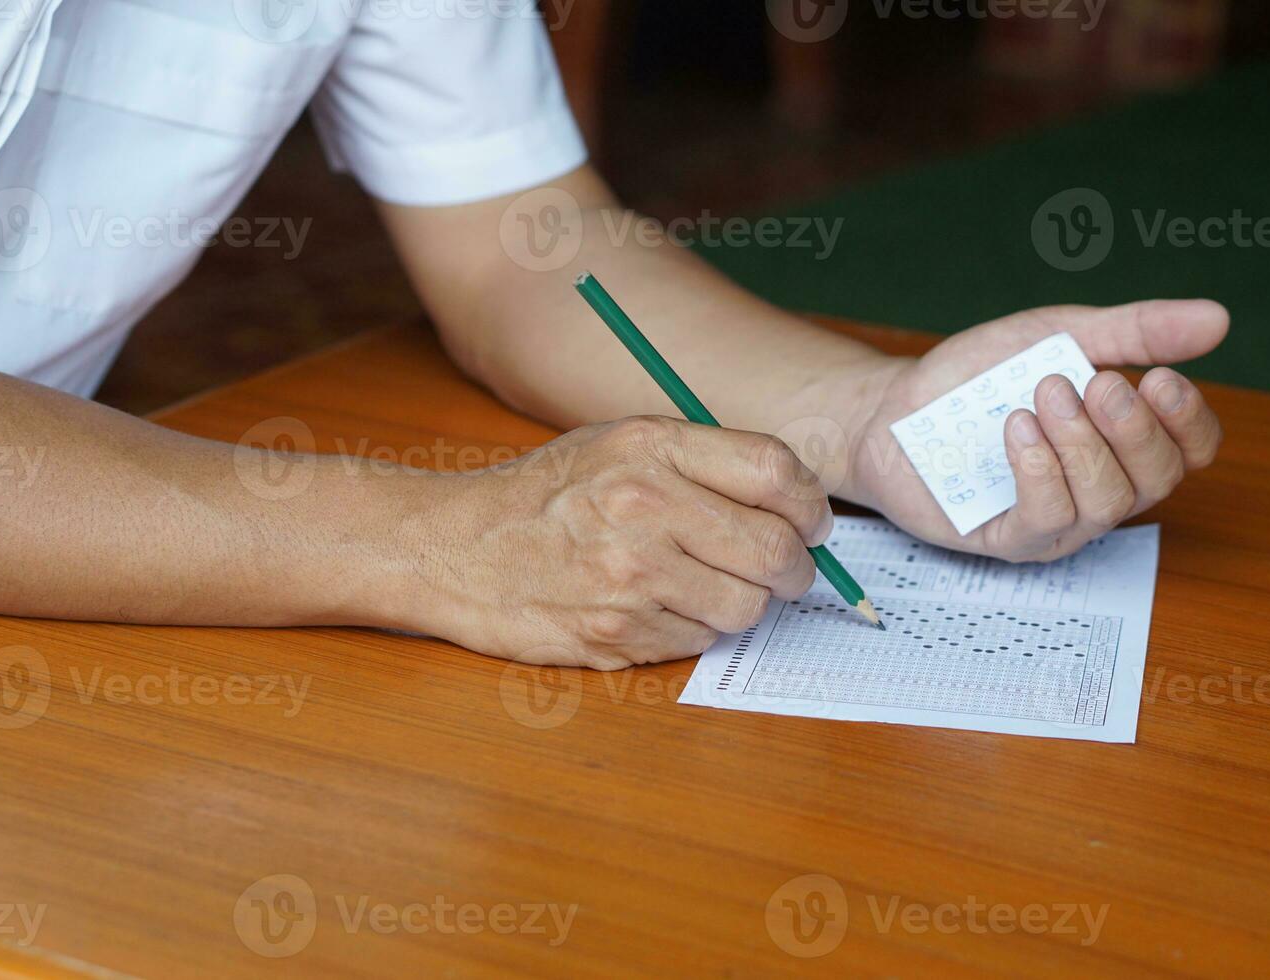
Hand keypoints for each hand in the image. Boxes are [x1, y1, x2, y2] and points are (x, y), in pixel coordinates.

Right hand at [405, 417, 833, 668]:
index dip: (811, 504)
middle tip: (787, 572)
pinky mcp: (616, 632)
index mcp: (649, 446)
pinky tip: (655, 607)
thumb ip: (701, 462)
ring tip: (703, 586)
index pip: (775, 471)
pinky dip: (692, 631)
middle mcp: (642, 507)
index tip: (813, 522)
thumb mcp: (618, 444)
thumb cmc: (546, 494)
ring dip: (741, 604)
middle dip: (795, 569)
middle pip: (773, 549)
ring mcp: (629, 576)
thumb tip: (796, 504)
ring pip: (744, 607)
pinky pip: (698, 642)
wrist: (456, 548)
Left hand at [839, 301, 1226, 560]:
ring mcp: (1059, 521)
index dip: (1189, 420)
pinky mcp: (1010, 539)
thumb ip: (1134, 331)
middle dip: (1131, 428)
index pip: (1192, 450)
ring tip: (1043, 394)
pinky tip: (1018, 429)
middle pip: (1158, 479)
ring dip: (1082, 444)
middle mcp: (1102, 488)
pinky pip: (1048, 519)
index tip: (1158, 377)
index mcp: (1125, 442)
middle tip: (1091, 382)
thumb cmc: (980, 379)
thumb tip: (1216, 319)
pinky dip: (1039, 469)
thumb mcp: (1058, 335)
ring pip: (1107, 503)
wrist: (894, 407)